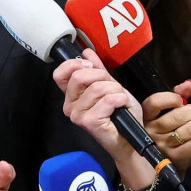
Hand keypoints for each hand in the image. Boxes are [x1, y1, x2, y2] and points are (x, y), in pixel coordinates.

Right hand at [53, 48, 155, 188]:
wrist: (131, 138)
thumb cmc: (120, 115)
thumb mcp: (111, 86)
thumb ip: (98, 70)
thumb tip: (86, 52)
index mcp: (71, 96)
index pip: (59, 74)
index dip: (74, 65)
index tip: (91, 67)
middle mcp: (69, 106)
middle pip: (79, 77)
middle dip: (103, 77)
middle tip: (113, 88)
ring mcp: (77, 115)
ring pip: (97, 88)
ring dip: (116, 90)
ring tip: (120, 101)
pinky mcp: (89, 122)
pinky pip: (107, 100)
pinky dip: (120, 99)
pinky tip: (121, 106)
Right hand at [142, 79, 190, 177]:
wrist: (164, 159)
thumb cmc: (167, 129)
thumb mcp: (167, 111)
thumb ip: (177, 95)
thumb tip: (189, 84)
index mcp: (146, 117)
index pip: (155, 102)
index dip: (171, 98)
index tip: (180, 101)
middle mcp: (151, 131)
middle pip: (177, 116)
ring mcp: (163, 146)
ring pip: (188, 130)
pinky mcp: (175, 158)